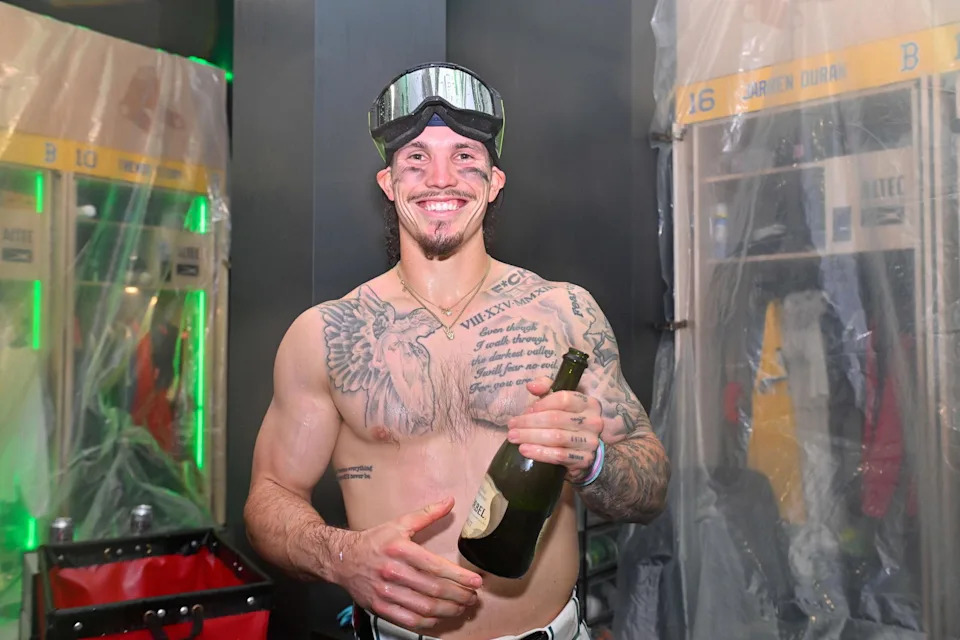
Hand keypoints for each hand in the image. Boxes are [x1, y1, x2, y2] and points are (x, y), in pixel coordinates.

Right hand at [332, 497, 482, 630]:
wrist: (343, 559)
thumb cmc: (374, 541)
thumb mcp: (399, 524)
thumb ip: (427, 514)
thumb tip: (449, 502)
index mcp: (400, 550)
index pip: (436, 566)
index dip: (459, 576)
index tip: (476, 580)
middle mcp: (393, 572)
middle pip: (434, 589)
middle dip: (459, 595)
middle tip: (473, 595)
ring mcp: (386, 592)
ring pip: (425, 607)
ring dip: (449, 610)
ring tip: (462, 606)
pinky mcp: (381, 607)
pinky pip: (410, 620)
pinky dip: (429, 622)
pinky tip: (440, 617)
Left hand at [507, 377, 603, 481]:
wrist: (583, 451)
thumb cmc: (566, 421)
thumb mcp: (558, 401)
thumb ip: (546, 388)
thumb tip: (531, 386)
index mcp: (588, 403)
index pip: (563, 399)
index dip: (541, 404)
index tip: (525, 411)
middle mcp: (593, 421)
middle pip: (555, 419)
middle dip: (529, 422)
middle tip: (511, 426)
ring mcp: (590, 442)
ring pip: (556, 437)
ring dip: (530, 437)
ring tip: (513, 437)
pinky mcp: (585, 459)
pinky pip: (559, 455)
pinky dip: (539, 453)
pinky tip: (525, 450)